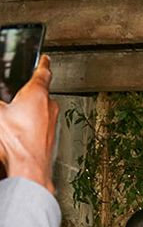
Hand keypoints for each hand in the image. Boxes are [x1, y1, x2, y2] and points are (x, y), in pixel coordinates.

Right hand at [0, 56, 58, 192]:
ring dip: (31, 111)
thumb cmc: (17, 140)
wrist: (30, 166)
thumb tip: (1, 105)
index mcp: (37, 94)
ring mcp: (53, 122)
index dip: (43, 64)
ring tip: (16, 119)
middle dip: (30, 94)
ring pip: (42, 110)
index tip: (46, 59)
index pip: (43, 72)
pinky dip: (34, 124)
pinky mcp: (52, 136)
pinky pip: (43, 124)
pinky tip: (22, 131)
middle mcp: (50, 106)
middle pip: (41, 93)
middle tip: (17, 97)